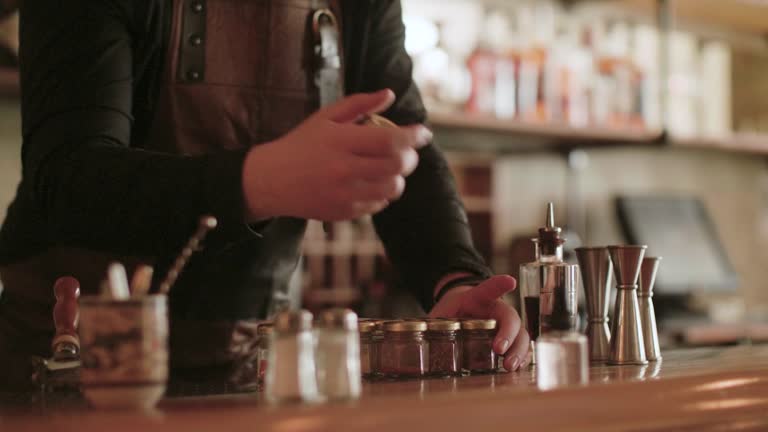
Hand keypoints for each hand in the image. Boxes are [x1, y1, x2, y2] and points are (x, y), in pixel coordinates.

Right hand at [241, 89, 432, 220]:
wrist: (272, 180)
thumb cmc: (301, 144)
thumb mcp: (325, 117)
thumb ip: (359, 104)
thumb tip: (389, 95)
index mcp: (340, 142)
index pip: (391, 140)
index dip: (414, 137)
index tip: (424, 133)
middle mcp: (344, 169)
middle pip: (397, 166)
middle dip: (411, 157)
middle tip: (409, 152)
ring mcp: (344, 194)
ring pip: (392, 188)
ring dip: (399, 177)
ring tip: (392, 168)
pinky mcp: (344, 212)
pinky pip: (378, 204)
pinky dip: (383, 193)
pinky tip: (373, 182)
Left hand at [429, 275, 529, 370]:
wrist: (461, 310)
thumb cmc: (452, 310)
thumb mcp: (440, 313)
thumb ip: (431, 323)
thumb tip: (405, 337)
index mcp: (478, 298)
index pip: (489, 289)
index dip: (499, 285)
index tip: (510, 281)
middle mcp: (497, 310)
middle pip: (510, 317)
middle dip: (508, 334)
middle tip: (499, 350)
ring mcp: (506, 325)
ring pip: (521, 335)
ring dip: (518, 350)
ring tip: (509, 366)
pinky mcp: (510, 340)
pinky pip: (521, 348)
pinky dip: (521, 358)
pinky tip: (515, 368)